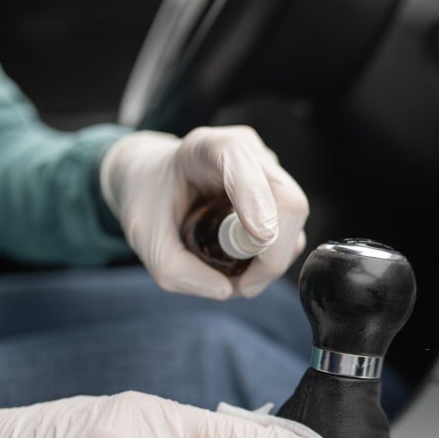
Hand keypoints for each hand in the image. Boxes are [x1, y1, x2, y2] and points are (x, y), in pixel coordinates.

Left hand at [100, 126, 308, 299]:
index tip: (258, 238)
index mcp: (205, 148)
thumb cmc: (150, 200)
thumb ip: (176, 270)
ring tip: (237, 274)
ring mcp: (268, 170)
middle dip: (273, 253)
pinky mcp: (278, 193)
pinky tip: (245, 262)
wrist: (155, 179)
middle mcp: (247, 152)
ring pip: (294, 219)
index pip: (240, 161)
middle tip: (244, 284)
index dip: (255, 199)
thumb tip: (228, 290)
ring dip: (272, 259)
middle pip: (287, 199)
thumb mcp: (145, 239)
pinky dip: (273, 257)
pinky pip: (291, 230)